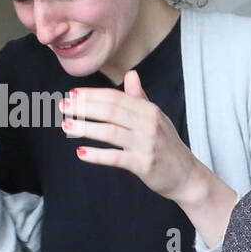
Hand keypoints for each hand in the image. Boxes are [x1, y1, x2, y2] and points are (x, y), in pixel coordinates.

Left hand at [60, 70, 203, 202]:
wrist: (187, 176)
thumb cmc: (167, 146)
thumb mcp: (157, 119)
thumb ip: (140, 98)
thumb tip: (131, 74)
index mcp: (149, 110)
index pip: (116, 97)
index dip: (92, 95)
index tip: (72, 94)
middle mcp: (149, 124)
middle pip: (111, 111)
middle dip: (84, 107)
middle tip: (63, 107)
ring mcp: (146, 144)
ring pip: (110, 132)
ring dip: (86, 128)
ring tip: (66, 126)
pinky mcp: (144, 164)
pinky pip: (116, 157)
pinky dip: (97, 155)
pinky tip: (81, 153)